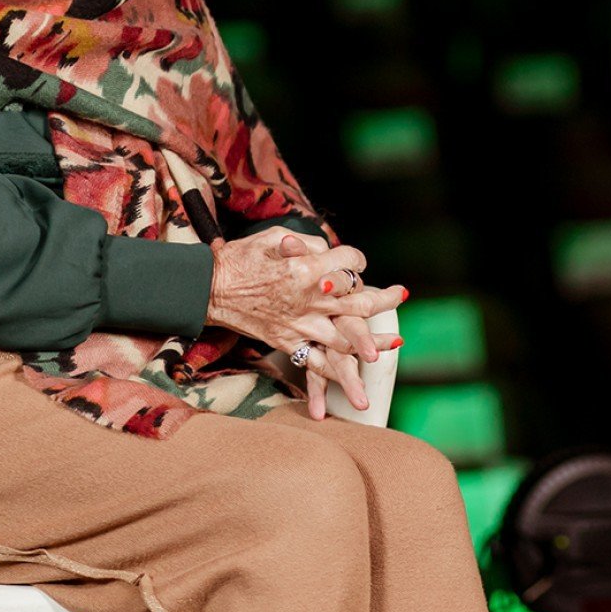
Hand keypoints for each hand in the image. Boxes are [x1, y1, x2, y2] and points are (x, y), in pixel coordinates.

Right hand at [206, 229, 404, 418]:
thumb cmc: (241, 259)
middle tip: (401, 295)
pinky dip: (340, 370)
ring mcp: (299, 325)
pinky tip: (358, 373)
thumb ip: (306, 244)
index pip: (348, 262)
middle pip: (358, 301)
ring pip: (346, 338)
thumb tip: (327, 251)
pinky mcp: (288, 342)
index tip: (356, 262)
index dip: (356, 260)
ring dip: (374, 342)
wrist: (209, 290)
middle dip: (384, 299)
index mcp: (306, 269)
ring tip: (396, 343)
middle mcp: (308, 299)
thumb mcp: (273, 238)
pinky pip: (318, 361)